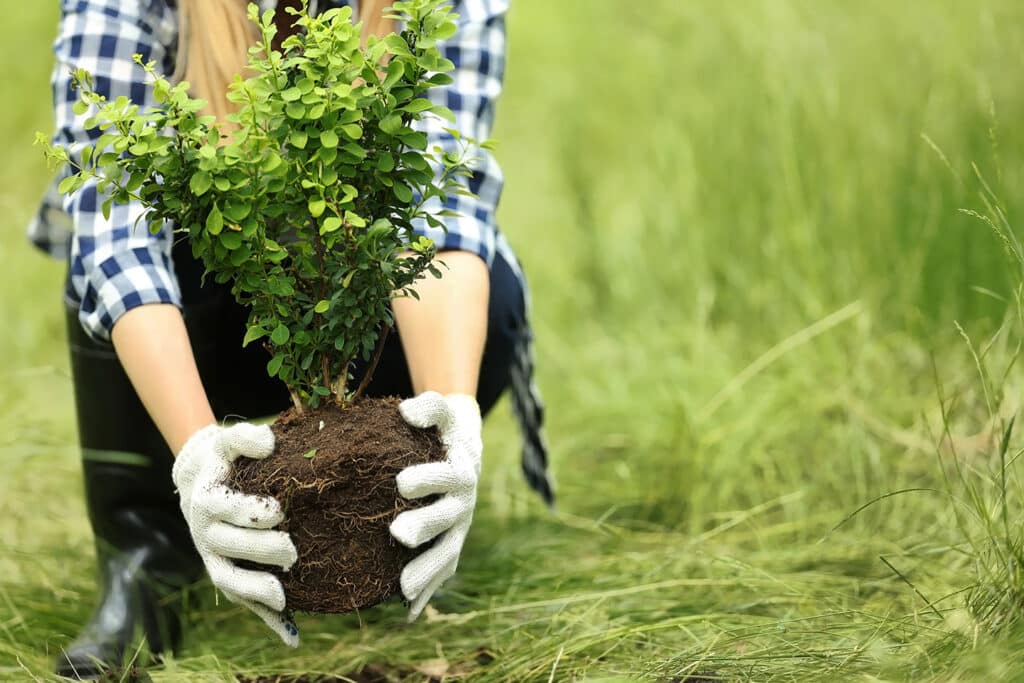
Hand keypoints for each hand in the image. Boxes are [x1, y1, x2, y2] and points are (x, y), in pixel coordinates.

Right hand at [172, 423, 299, 645]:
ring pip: (229, 580)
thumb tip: (269, 442)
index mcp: (208, 499)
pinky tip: (292, 637)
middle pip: (229, 546)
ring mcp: (213, 556)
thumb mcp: (226, 439)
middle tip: (292, 550)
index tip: (278, 510)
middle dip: (261, 549)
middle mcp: (205, 532)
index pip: (224, 508)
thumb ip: (244, 437)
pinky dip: (265, 619)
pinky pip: (243, 599)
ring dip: (256, 590)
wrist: (195, 477)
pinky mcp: (225, 572)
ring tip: (284, 596)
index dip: (249, 511)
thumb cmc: (222, 457)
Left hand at [389, 392, 481, 620]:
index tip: (400, 482)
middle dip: (424, 526)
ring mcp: (461, 526)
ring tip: (402, 586)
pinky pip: (443, 570)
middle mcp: (465, 500)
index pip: (447, 475)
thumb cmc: (443, 428)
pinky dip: (429, 591)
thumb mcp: (443, 411)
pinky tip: (408, 612)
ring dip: (428, 569)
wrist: (466, 444)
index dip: (428, 479)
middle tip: (396, 533)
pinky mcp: (454, 544)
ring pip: (448, 551)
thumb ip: (430, 406)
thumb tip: (406, 412)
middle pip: (448, 517)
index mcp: (461, 468)